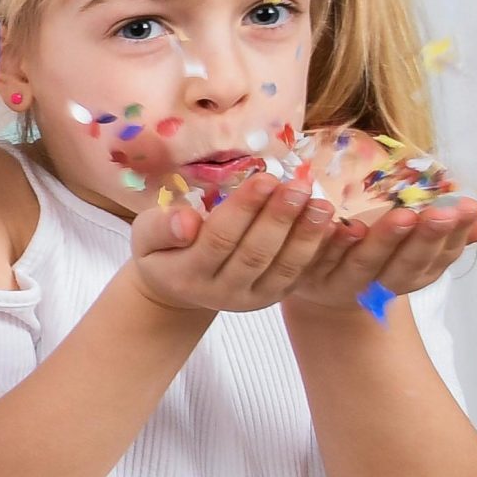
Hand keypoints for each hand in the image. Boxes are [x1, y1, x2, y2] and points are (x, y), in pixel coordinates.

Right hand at [128, 174, 335, 313]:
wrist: (178, 288)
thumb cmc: (163, 250)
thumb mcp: (146, 237)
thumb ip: (160, 228)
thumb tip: (186, 221)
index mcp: (187, 274)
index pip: (220, 239)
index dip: (245, 209)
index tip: (265, 177)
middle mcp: (221, 292)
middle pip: (255, 253)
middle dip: (280, 218)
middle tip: (299, 186)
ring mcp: (250, 298)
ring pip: (282, 267)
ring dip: (305, 235)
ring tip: (322, 204)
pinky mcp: (272, 297)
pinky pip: (297, 275)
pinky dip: (315, 250)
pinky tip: (329, 225)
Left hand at [287, 198, 476, 312]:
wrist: (317, 287)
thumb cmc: (373, 255)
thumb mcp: (411, 246)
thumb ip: (446, 233)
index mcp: (408, 275)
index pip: (436, 259)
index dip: (453, 237)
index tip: (468, 210)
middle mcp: (377, 285)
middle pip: (404, 266)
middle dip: (425, 239)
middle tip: (440, 213)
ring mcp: (340, 282)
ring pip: (364, 264)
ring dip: (384, 240)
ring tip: (403, 215)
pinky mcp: (304, 273)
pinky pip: (318, 258)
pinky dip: (330, 243)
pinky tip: (340, 224)